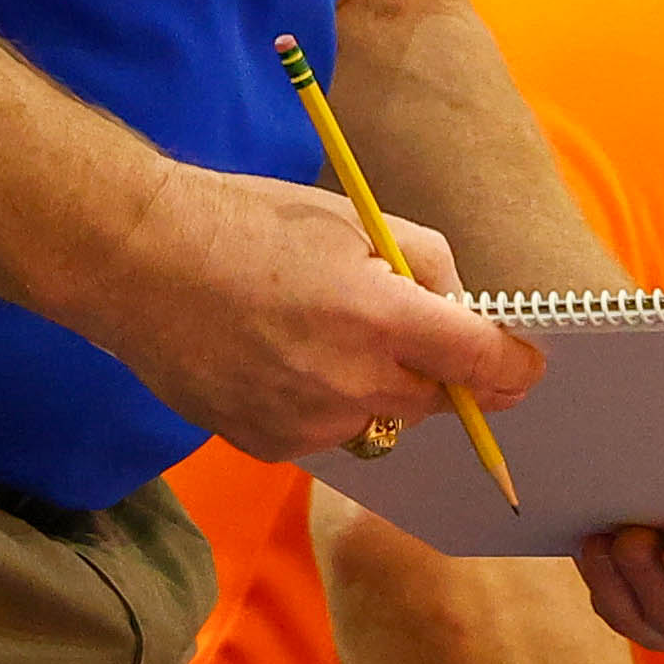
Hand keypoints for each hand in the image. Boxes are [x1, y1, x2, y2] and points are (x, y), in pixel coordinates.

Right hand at [82, 164, 540, 462]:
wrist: (139, 261)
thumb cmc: (246, 224)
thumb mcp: (352, 218)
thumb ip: (426, 265)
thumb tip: (466, 311)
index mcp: (379, 317)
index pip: (482, 364)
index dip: (513, 365)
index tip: (523, 364)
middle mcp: (350, 383)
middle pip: (437, 401)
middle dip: (436, 372)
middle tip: (402, 329)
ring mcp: (307, 423)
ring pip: (380, 421)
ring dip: (375, 389)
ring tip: (318, 335)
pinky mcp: (270, 446)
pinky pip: (326, 435)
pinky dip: (323, 407)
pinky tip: (279, 360)